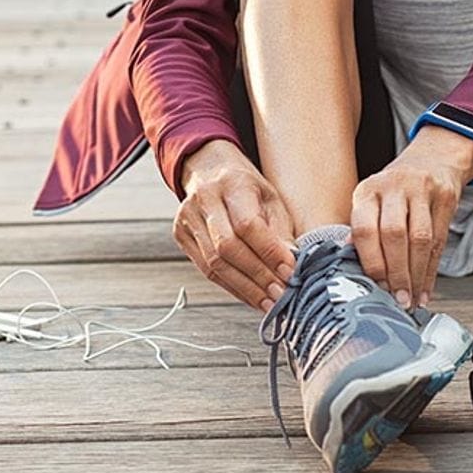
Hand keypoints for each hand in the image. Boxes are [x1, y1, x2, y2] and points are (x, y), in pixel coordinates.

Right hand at [174, 139, 297, 311]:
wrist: (209, 169)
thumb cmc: (246, 186)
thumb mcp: (270, 197)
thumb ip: (280, 229)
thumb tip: (292, 264)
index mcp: (231, 182)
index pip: (247, 224)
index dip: (269, 252)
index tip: (289, 271)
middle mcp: (204, 199)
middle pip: (227, 247)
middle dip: (257, 276)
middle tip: (281, 294)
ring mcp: (187, 217)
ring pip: (214, 263)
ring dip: (245, 288)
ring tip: (268, 302)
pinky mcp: (181, 235)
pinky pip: (206, 269)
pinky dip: (231, 287)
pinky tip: (250, 296)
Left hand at [349, 126, 472, 308]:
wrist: (431, 160)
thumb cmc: (395, 190)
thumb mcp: (372, 201)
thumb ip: (362, 231)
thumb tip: (353, 270)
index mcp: (367, 191)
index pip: (364, 228)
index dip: (371, 262)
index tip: (375, 287)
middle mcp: (392, 186)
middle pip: (394, 235)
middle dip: (396, 273)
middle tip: (397, 300)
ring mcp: (421, 190)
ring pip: (420, 240)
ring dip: (415, 276)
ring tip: (411, 299)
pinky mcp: (445, 197)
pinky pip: (440, 241)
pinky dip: (431, 271)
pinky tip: (426, 289)